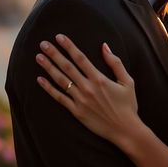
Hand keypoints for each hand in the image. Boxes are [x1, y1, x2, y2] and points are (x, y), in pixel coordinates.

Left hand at [35, 34, 142, 151]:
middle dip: (54, 54)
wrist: (125, 130)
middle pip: (67, 67)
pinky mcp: (76, 111)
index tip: (59, 37)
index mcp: (100, 79)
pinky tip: (40, 80)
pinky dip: (49, 88)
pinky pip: (59, 98)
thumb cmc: (128, 105)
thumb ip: (115, 63)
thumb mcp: (128, 81)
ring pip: (61, 81)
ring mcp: (80, 100)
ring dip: (49, 68)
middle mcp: (88, 88)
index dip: (69, 46)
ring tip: (39, 57)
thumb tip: (104, 46)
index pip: (80, 59)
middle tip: (43, 44)